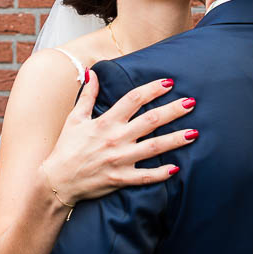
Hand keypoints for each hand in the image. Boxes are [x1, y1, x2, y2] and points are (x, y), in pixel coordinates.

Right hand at [42, 72, 195, 203]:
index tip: (169, 83)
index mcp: (106, 122)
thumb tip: (93, 72)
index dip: (152, 89)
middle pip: (150, 121)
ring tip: (194, 133)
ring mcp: (120, 160)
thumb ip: (87, 95)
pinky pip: (145, 177)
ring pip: (154, 148)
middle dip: (173, 110)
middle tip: (191, 103)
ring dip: (175, 139)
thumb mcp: (75, 118)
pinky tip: (176, 167)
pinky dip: (161, 173)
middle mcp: (116, 139)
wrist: (58, 180)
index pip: (133, 99)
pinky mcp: (121, 179)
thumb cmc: (66, 148)